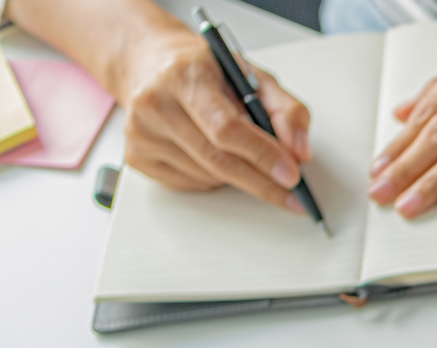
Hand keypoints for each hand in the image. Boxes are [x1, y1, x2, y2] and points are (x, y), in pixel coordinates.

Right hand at [117, 29, 311, 209]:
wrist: (150, 63)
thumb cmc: (205, 70)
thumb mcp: (252, 76)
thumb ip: (286, 110)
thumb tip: (300, 152)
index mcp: (186, 76)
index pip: (227, 128)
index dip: (263, 155)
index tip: (292, 175)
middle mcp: (155, 103)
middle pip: (217, 160)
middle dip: (262, 182)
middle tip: (291, 195)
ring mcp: (141, 133)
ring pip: (208, 177)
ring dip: (238, 176)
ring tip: (240, 151)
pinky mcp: (136, 156)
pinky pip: (191, 184)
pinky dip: (213, 179)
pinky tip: (211, 153)